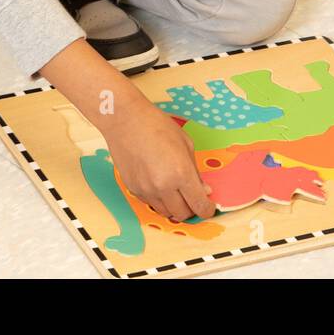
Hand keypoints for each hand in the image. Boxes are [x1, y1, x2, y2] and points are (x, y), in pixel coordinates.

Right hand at [103, 102, 215, 221]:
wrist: (125, 120)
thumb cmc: (156, 125)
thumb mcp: (185, 144)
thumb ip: (195, 171)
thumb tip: (204, 190)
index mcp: (181, 173)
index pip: (199, 205)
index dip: (207, 209)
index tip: (208, 206)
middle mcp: (163, 186)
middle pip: (182, 214)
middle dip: (191, 209)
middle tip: (192, 197)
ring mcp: (146, 190)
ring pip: (166, 212)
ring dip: (174, 206)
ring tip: (175, 189)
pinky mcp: (133, 189)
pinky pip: (151, 203)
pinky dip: (159, 199)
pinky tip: (158, 182)